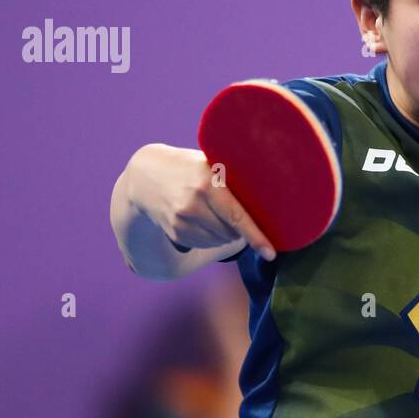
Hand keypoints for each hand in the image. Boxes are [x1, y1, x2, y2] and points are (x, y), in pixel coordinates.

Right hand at [124, 143, 276, 259]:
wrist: (147, 177)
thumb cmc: (191, 167)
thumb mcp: (210, 163)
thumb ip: (234, 178)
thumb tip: (272, 195)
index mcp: (208, 183)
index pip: (237, 216)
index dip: (256, 237)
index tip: (271, 253)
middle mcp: (193, 204)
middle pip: (231, 232)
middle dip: (241, 229)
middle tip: (236, 211)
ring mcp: (182, 220)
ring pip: (220, 240)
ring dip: (227, 234)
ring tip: (216, 213)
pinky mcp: (175, 232)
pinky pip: (205, 244)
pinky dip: (212, 237)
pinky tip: (203, 220)